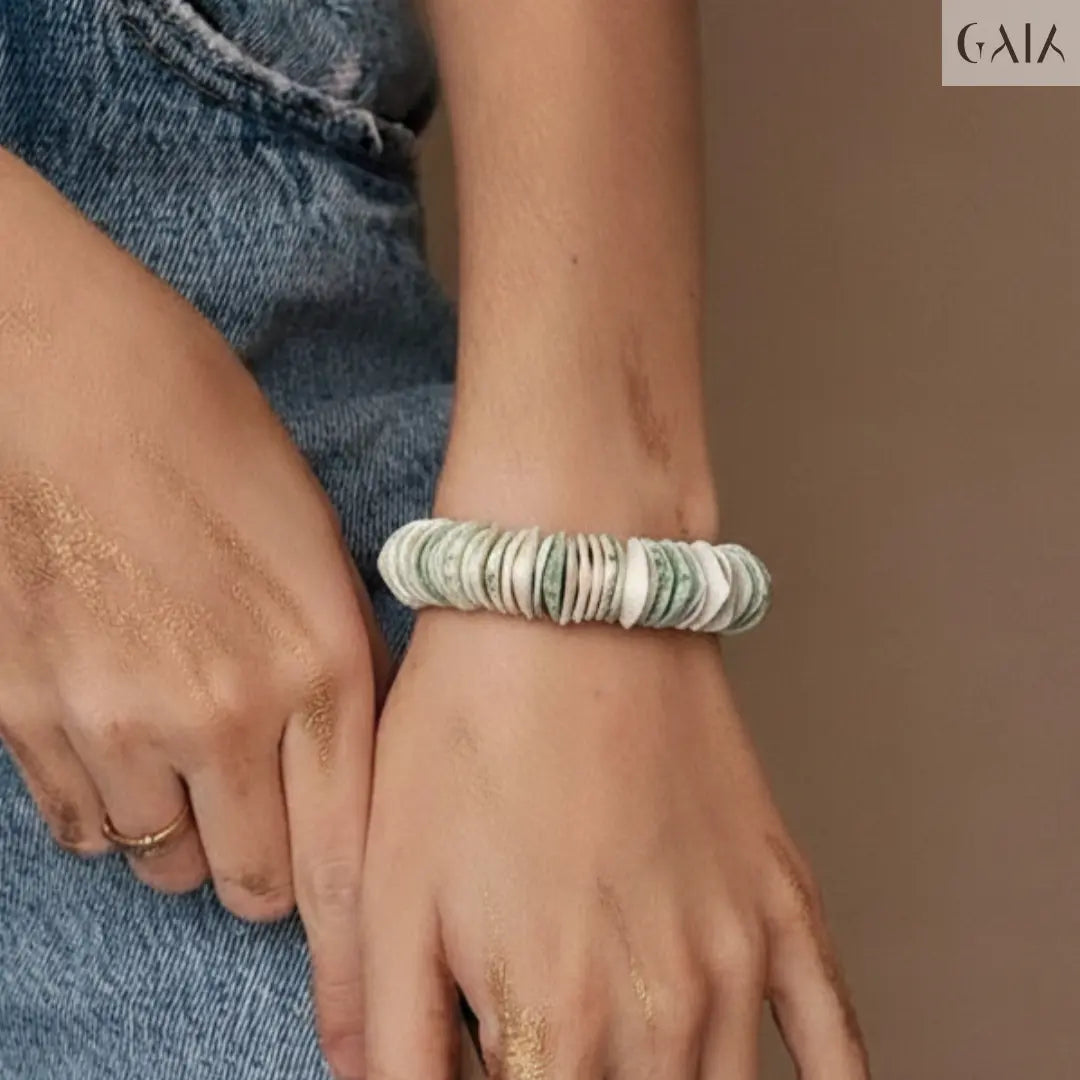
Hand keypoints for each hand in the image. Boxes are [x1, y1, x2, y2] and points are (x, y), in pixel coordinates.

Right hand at [0, 151, 383, 1074]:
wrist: (58, 372)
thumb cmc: (204, 437)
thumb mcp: (314, 548)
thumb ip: (337, 673)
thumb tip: (346, 771)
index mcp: (316, 663)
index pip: (350, 859)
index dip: (360, 959)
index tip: (366, 1031)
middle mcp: (220, 713)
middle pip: (251, 884)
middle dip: (266, 861)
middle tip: (261, 797)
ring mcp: (110, 721)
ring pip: (161, 856)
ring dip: (181, 819)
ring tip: (178, 723)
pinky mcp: (21, 715)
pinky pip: (80, 819)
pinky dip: (107, 795)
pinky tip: (114, 712)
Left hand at [360, 609, 869, 1077]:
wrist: (567, 608)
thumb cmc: (468, 732)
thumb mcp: (392, 888)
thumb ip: (393, 1037)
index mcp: (551, 1022)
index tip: (503, 1072)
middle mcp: (661, 1012)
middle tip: (552, 1053)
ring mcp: (737, 957)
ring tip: (632, 1065)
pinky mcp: (783, 900)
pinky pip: (835, 1035)